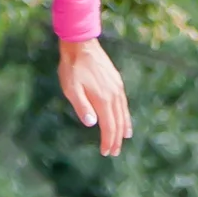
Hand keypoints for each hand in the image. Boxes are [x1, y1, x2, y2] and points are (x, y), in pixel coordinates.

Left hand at [58, 39, 131, 156]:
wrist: (81, 44)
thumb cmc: (72, 67)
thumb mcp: (71, 88)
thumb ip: (82, 106)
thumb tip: (92, 124)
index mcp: (102, 99)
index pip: (108, 126)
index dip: (108, 141)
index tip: (106, 152)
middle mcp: (114, 95)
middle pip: (118, 122)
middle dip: (116, 139)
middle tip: (114, 152)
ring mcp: (117, 87)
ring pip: (123, 113)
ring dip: (123, 128)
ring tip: (124, 138)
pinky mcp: (116, 81)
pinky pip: (124, 103)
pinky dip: (125, 114)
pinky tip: (123, 116)